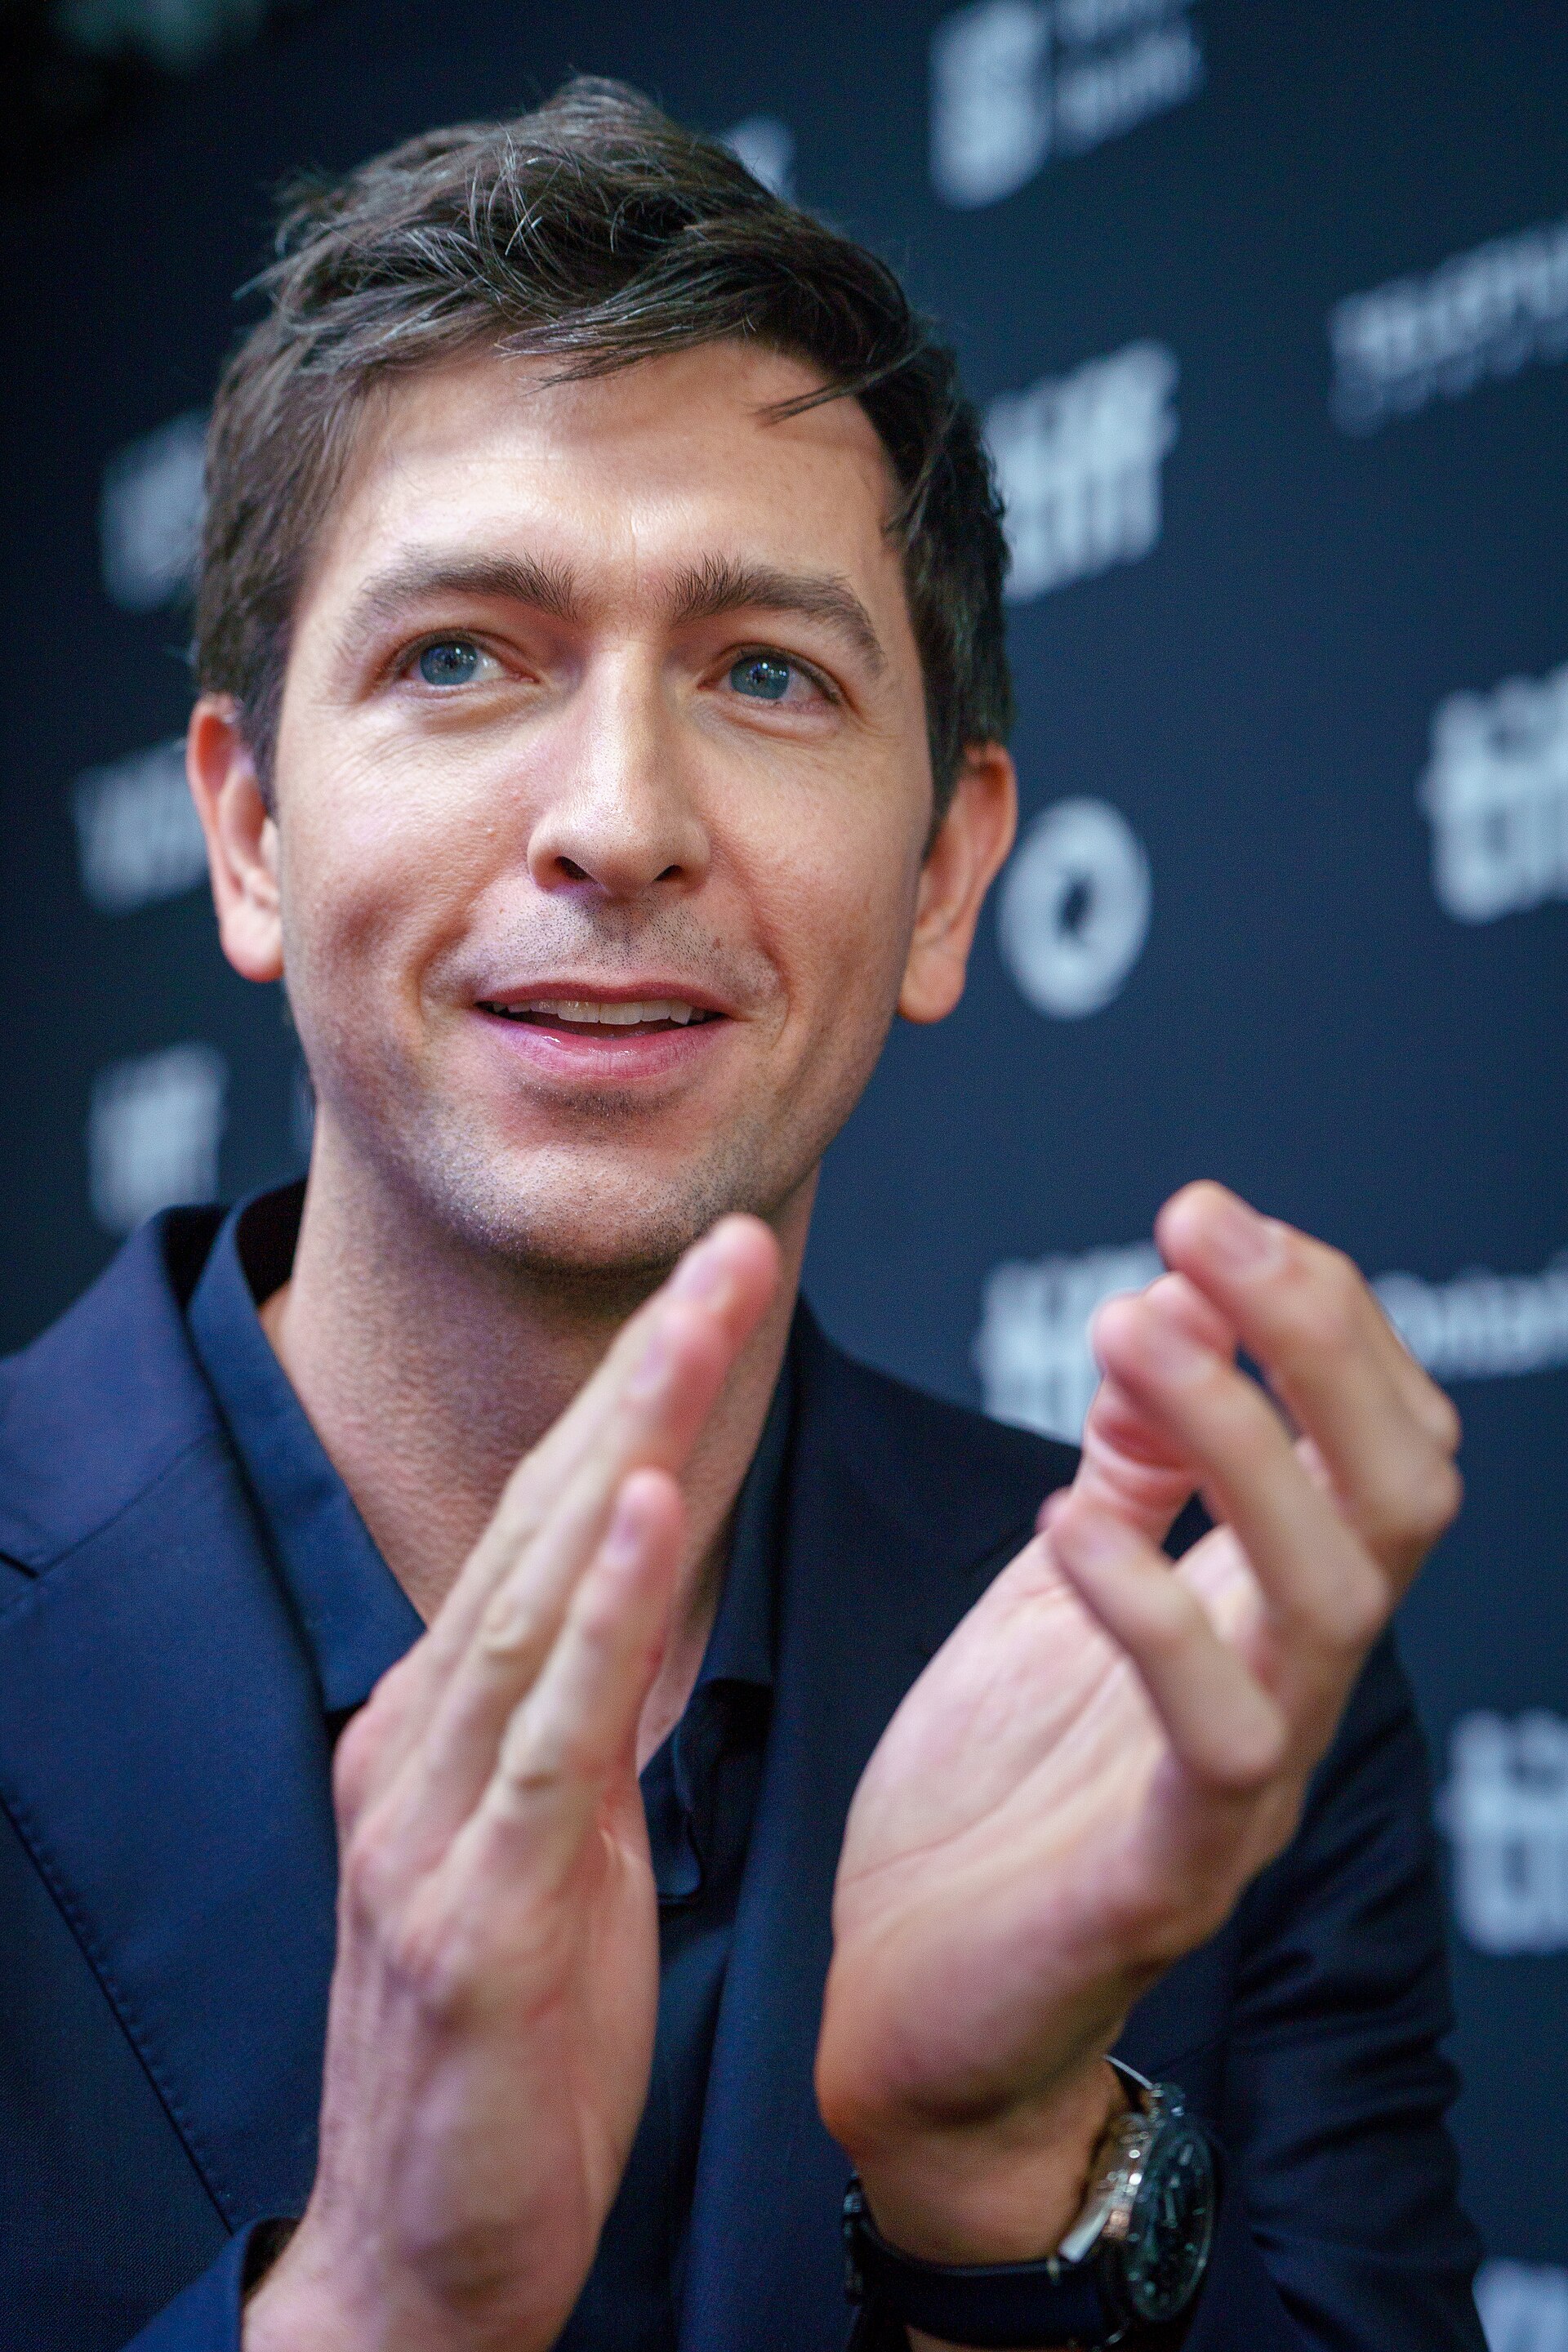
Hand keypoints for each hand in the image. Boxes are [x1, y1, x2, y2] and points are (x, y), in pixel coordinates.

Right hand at [245, 1215, 778, 2351]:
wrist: (426, 2256)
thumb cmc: (511, 2050)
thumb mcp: (555, 1852)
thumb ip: (578, 1723)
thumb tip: (642, 1611)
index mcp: (447, 1723)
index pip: (555, 1526)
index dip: (639, 1403)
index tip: (719, 1291)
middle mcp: (421, 1740)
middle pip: (545, 1522)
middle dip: (645, 1375)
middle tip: (731, 1244)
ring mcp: (430, 1822)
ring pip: (540, 1593)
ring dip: (628, 1441)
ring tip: (703, 1316)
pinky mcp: (469, 1912)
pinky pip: (545, 1737)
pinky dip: (594, 1611)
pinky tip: (636, 1505)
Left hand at [815, 1181, 1460, 2280]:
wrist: (921, 2013)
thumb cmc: (996, 1795)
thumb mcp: (1061, 1591)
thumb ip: (1132, 1473)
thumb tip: (1165, 1318)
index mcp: (1266, 1614)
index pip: (1376, 1442)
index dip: (1322, 1317)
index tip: (1206, 1220)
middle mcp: (1288, 1689)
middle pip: (1398, 1497)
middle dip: (1318, 1341)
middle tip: (1202, 1227)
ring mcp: (1243, 1788)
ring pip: (1331, 1600)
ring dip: (1239, 1441)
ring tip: (1129, 1327)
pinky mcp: (1162, 1874)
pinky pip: (1211, 1736)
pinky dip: (1150, 1607)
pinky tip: (1066, 1521)